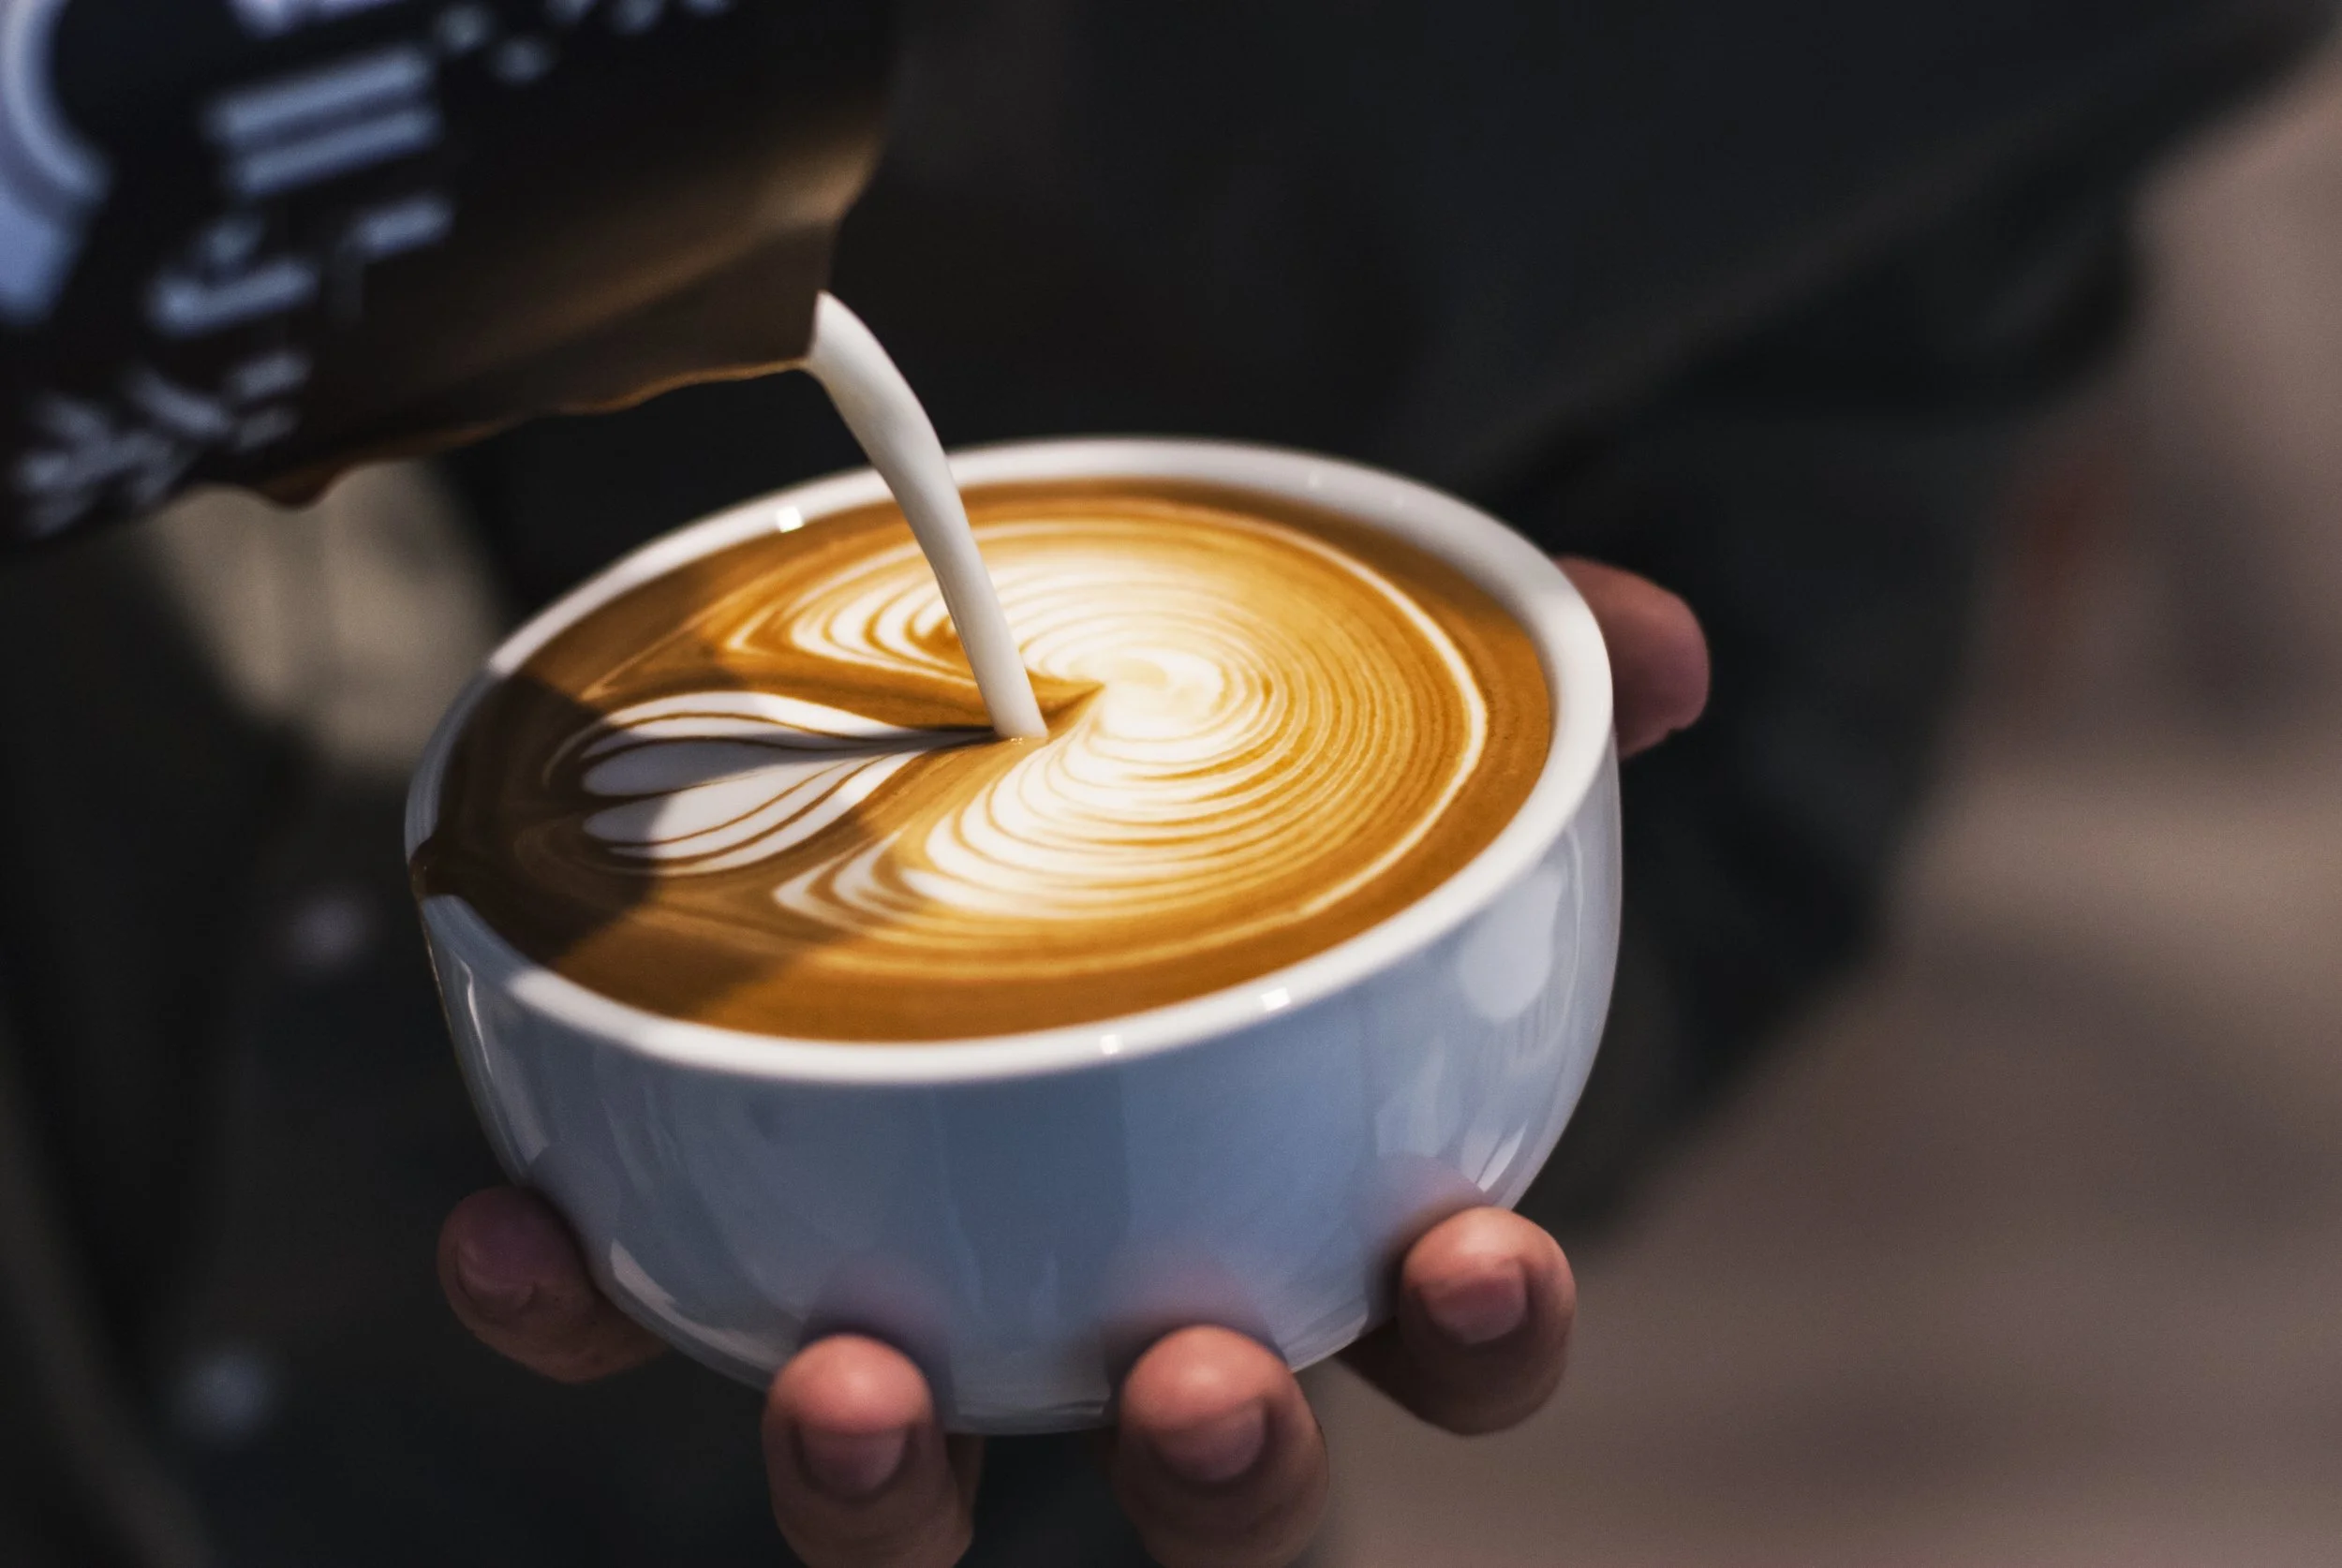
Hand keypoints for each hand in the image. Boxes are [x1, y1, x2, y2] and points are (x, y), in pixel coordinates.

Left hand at [437, 558, 1705, 1566]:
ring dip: (888, 1488)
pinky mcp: (732, 1264)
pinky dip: (583, 1305)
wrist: (963, 793)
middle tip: (1197, 1386)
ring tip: (854, 1384)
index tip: (1471, 1256)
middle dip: (1228, 1479)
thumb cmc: (1208, 839)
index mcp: (1319, 1207)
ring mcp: (939, 1316)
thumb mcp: (1364, 748)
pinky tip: (518, 1225)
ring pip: (925, 1508)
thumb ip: (1518, 707)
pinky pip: (651, 1335)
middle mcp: (1138, 1309)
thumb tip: (1660, 643)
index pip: (1450, 1344)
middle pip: (1217, 1494)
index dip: (1483, 1339)